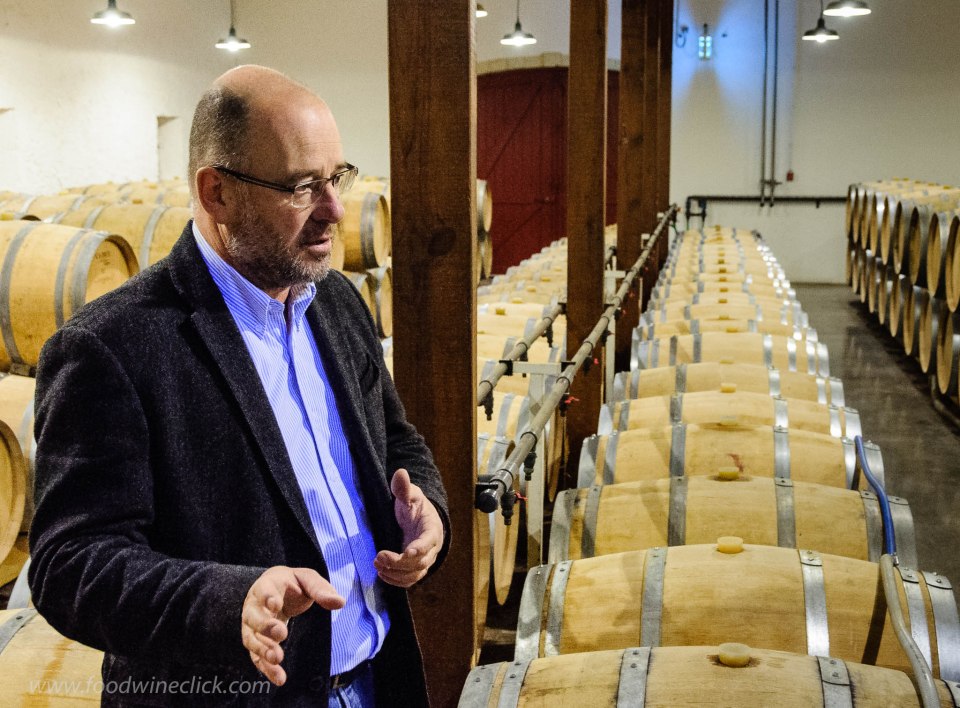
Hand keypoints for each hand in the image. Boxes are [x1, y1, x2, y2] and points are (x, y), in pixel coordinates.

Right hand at [241, 566, 344, 685]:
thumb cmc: (293, 584)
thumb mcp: (308, 580)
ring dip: (263, 649)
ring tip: (277, 658)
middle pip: (253, 616)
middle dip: (265, 625)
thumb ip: (321, 589)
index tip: (275, 605)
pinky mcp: (255, 641)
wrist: (277, 590)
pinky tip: (279, 678)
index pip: (264, 590)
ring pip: (252, 638)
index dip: (267, 597)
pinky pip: (257, 656)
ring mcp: (252, 625)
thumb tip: (340, 602)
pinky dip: (266, 668)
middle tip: (281, 633)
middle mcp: (254, 605)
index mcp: (267, 585)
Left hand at [373, 469, 443, 587]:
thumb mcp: (410, 495)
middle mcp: (432, 547)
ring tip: (378, 566)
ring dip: (396, 574)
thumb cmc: (415, 506)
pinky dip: (397, 581)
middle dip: (400, 563)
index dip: (419, 548)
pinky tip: (383, 574)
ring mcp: (425, 559)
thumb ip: (404, 488)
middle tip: (379, 557)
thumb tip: (400, 472)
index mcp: (432, 529)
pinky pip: (410, 579)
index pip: (429, 541)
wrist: (421, 519)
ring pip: (415, 574)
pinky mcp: (416, 567)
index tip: (406, 552)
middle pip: (420, 562)